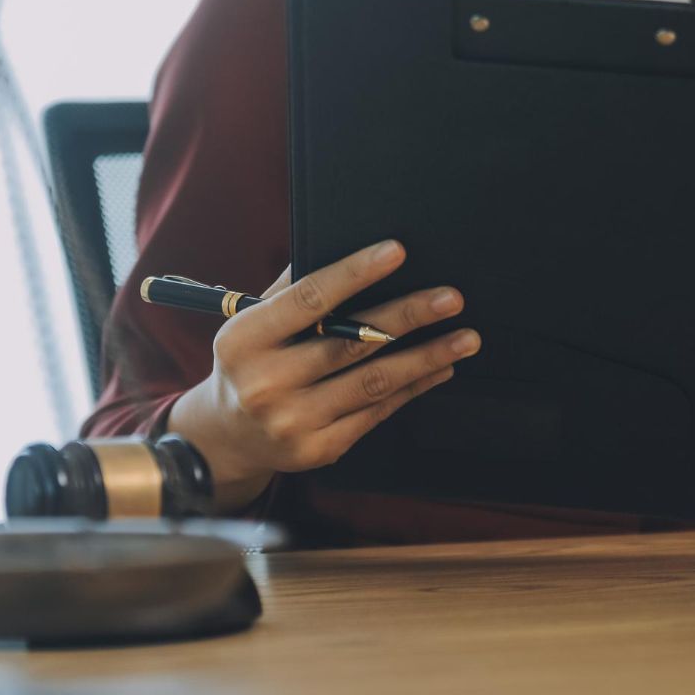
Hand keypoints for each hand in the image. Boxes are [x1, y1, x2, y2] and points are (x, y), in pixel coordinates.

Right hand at [167, 239, 478, 510]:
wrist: (228, 436)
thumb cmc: (250, 362)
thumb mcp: (252, 323)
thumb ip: (291, 290)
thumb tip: (341, 244)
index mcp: (246, 340)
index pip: (309, 299)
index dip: (355, 273)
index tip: (397, 251)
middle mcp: (267, 383)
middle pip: (351, 342)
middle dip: (407, 317)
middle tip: (451, 299)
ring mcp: (294, 421)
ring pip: (373, 382)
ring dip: (426, 357)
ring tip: (465, 337)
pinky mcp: (320, 449)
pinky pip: (377, 412)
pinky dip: (413, 387)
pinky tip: (440, 367)